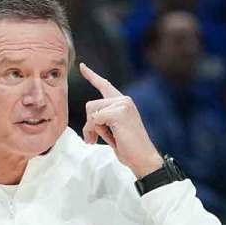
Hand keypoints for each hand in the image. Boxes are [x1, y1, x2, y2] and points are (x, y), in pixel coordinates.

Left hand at [79, 63, 163, 177]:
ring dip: (92, 128)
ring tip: (103, 139)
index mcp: (123, 102)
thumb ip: (102, 119)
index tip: (82, 66)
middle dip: (89, 124)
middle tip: (93, 139)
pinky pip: (95, 119)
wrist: (143, 158)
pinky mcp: (119, 112)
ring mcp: (122, 104)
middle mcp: (124, 99)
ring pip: (91, 111)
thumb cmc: (128, 147)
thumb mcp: (113, 130)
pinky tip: (110, 138)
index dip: (92, 76)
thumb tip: (89, 118)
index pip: (105, 85)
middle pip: (90, 105)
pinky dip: (96, 131)